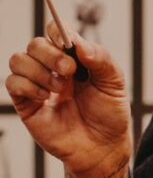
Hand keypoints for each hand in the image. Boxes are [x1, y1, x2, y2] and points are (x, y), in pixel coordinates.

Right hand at [5, 21, 131, 177]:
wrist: (103, 147)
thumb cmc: (110, 113)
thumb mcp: (114, 82)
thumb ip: (100, 59)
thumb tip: (78, 42)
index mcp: (75, 58)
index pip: (56, 32)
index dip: (56, 31)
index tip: (66, 43)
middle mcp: (53, 68)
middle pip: (35, 44)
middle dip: (50, 54)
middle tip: (69, 70)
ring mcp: (38, 85)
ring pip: (18, 59)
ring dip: (38, 70)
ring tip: (59, 89)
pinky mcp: (26, 104)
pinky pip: (12, 83)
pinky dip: (27, 86)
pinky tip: (46, 98)